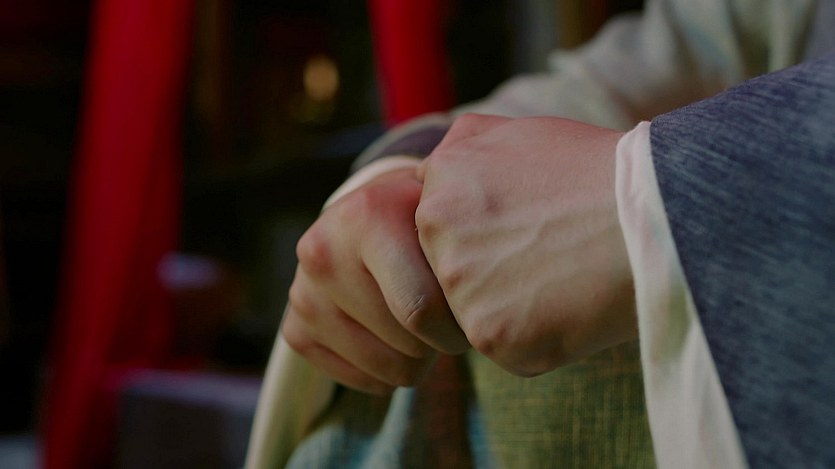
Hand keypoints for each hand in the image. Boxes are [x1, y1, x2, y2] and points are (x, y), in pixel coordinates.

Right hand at [282, 165, 468, 394]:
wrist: (372, 217)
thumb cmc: (424, 220)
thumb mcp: (449, 214)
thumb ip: (468, 250)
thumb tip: (495, 305)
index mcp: (365, 217)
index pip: (421, 311)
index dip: (460, 328)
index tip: (474, 314)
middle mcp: (322, 252)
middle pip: (408, 345)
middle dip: (442, 343)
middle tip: (449, 319)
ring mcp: (303, 294)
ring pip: (388, 370)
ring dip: (418, 358)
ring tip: (423, 326)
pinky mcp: (296, 330)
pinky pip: (362, 382)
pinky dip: (389, 371)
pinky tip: (393, 335)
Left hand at [416, 114, 635, 376]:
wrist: (651, 214)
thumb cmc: (598, 171)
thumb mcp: (521, 131)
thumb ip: (466, 147)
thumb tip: (428, 170)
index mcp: (441, 177)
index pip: (443, 224)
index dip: (489, 233)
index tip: (530, 229)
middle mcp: (436, 228)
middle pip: (454, 267)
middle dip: (493, 268)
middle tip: (550, 254)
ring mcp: (458, 283)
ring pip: (477, 309)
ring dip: (516, 304)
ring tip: (566, 276)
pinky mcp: (488, 333)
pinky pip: (507, 345)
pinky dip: (540, 337)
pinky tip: (573, 307)